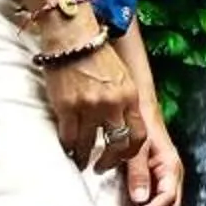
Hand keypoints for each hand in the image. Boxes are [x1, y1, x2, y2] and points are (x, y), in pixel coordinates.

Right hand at [43, 42, 141, 174]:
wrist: (73, 37)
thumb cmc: (97, 56)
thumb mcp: (123, 77)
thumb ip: (125, 102)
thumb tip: (124, 127)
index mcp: (130, 97)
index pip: (138, 136)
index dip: (130, 153)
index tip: (121, 158)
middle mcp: (113, 104)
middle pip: (117, 146)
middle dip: (109, 162)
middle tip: (100, 167)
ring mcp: (89, 107)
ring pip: (88, 145)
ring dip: (84, 156)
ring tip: (80, 159)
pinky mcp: (67, 107)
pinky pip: (69, 137)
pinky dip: (68, 147)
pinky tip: (67, 149)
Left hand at [123, 109, 184, 205]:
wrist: (139, 109)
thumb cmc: (139, 124)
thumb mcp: (137, 147)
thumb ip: (138, 172)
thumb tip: (140, 200)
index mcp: (171, 168)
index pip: (167, 199)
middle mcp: (172, 176)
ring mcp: (166, 178)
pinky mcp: (157, 179)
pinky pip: (157, 201)